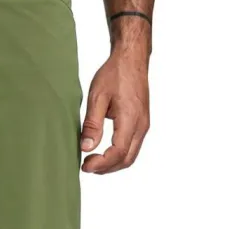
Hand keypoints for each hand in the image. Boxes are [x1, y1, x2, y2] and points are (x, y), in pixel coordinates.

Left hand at [80, 36, 150, 173]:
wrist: (132, 59)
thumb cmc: (115, 74)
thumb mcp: (97, 97)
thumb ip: (92, 124)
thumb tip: (87, 147)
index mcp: (131, 119)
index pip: (117, 153)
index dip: (100, 164)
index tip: (84, 166)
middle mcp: (141, 126)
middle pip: (126, 160)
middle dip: (106, 168)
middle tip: (86, 166)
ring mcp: (143, 125)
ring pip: (130, 156)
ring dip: (112, 164)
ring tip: (93, 161)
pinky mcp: (141, 123)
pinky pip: (132, 147)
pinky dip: (118, 156)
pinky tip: (103, 153)